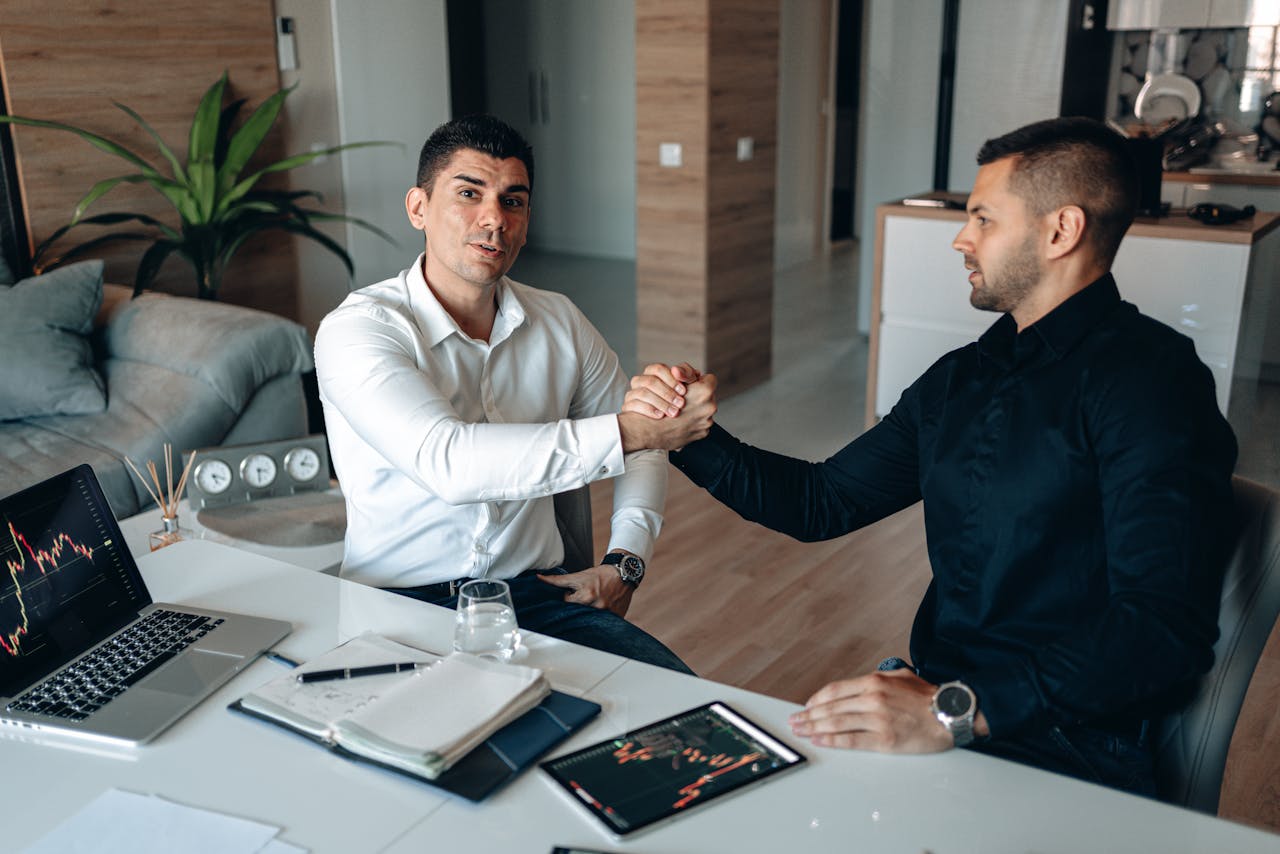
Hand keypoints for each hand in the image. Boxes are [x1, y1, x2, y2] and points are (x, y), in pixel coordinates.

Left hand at [537, 564, 633, 616]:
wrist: (623, 573)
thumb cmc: (599, 574)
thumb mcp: (578, 576)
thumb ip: (558, 580)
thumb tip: (538, 578)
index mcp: (586, 596)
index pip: (568, 605)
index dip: (570, 598)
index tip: (576, 594)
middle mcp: (597, 606)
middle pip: (579, 614)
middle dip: (579, 607)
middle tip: (585, 598)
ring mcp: (608, 614)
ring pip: (591, 620)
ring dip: (590, 613)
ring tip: (594, 603)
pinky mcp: (617, 617)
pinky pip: (605, 623)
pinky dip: (602, 619)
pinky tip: (604, 608)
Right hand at [618, 370, 716, 451]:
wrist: (650, 431)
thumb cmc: (656, 404)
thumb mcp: (670, 381)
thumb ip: (684, 373)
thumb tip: (695, 372)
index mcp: (705, 391)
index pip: (709, 379)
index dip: (698, 381)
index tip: (689, 386)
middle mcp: (710, 406)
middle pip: (708, 396)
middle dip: (697, 396)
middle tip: (683, 399)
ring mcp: (707, 421)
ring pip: (704, 410)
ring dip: (695, 410)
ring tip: (681, 412)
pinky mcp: (702, 433)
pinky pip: (700, 424)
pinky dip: (692, 423)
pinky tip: (681, 423)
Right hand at [624, 362, 702, 418]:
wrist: (665, 426)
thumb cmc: (679, 401)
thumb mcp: (688, 387)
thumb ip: (687, 375)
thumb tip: (677, 370)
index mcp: (653, 373)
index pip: (658, 369)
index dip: (672, 379)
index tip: (683, 391)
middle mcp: (640, 381)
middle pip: (650, 381)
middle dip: (668, 393)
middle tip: (681, 404)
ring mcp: (632, 394)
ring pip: (642, 393)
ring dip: (661, 403)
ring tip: (674, 413)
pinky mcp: (627, 407)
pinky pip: (633, 405)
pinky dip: (649, 410)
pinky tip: (660, 416)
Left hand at [787, 669, 954, 752]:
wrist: (951, 713)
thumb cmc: (929, 697)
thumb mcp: (901, 676)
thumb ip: (879, 679)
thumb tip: (861, 684)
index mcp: (874, 682)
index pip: (835, 690)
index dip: (817, 699)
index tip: (807, 706)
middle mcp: (872, 698)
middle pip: (831, 707)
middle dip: (808, 715)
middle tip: (794, 721)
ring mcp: (877, 719)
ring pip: (837, 723)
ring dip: (814, 727)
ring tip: (801, 731)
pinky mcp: (884, 739)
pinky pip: (852, 741)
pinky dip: (832, 740)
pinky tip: (820, 741)